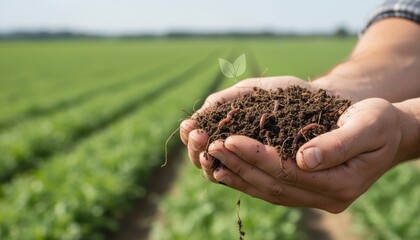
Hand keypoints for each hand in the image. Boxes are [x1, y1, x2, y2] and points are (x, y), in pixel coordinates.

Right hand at [180, 76, 312, 171]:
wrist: (325, 102)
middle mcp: (235, 152)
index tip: (190, 127)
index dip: (192, 137)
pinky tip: (226, 169)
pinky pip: (251, 182)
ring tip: (210, 150)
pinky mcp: (272, 178)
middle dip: (197, 151)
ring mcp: (251, 166)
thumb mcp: (253, 92)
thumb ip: (226, 100)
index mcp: (228, 132)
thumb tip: (199, 114)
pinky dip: (236, 176)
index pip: (201, 142)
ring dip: (212, 164)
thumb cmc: (287, 93)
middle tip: (199, 138)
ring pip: (224, 173)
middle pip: (206, 161)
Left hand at [205, 98, 416, 212]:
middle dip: (241, 165)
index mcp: (341, 183)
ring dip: (239, 175)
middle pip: (274, 184)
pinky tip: (228, 170)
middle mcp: (328, 198)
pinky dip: (249, 180)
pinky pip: (273, 190)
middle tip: (213, 146)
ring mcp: (317, 198)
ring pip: (270, 192)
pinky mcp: (308, 192)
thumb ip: (340, 143)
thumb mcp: (368, 125)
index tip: (230, 139)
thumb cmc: (379, 122)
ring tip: (212, 160)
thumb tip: (304, 158)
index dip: (257, 156)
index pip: (289, 172)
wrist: (388, 133)